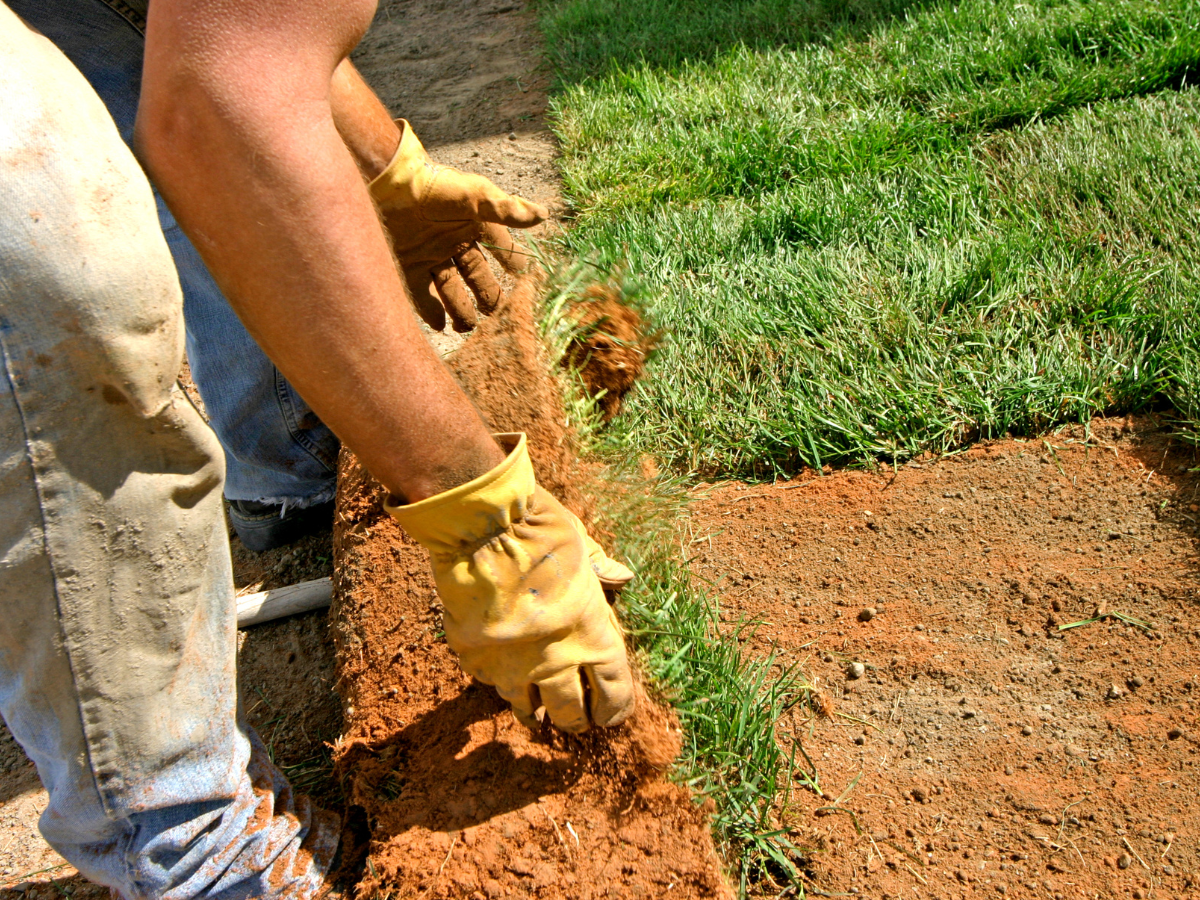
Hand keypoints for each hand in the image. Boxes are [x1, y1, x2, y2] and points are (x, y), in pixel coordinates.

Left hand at [369, 120, 548, 332]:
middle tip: (499, 315)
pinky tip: (441, 326)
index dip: (514, 263)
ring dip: (461, 310)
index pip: (501, 248)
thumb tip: (543, 215)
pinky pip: (422, 295)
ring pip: (451, 291)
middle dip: (489, 296)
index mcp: (473, 225)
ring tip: (469, 328)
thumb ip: (506, 210)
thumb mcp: (474, 196)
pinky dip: (431, 312)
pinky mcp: (408, 266)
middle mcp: (454, 243)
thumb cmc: (434, 185)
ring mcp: (430, 256)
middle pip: (477, 276)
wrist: (388, 182)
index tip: (527, 280)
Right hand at [386, 433, 634, 732]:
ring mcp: (512, 665)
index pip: (613, 693)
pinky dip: (496, 680)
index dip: (614, 709)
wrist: (481, 529)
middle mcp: (556, 660)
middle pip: (571, 713)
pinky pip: (489, 681)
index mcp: (592, 635)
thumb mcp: (581, 545)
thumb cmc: (540, 531)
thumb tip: (623, 576)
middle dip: (575, 720)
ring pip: (525, 708)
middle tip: (574, 721)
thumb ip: (600, 569)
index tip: (610, 715)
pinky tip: (498, 675)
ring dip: (533, 712)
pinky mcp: (475, 659)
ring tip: (534, 717)